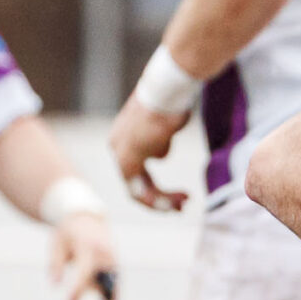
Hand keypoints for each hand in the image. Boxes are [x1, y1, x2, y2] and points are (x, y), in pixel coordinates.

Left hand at [50, 212, 116, 299]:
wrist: (89, 219)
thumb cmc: (69, 232)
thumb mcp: (57, 242)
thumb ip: (55, 263)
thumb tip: (55, 285)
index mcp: (92, 249)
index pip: (87, 273)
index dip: (78, 290)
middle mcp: (108, 261)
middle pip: (107, 292)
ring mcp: (114, 270)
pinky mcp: (115, 277)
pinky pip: (110, 298)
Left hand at [108, 96, 192, 212]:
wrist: (166, 92)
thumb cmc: (171, 101)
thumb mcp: (166, 125)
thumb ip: (160, 141)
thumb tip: (159, 155)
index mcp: (124, 137)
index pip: (137, 172)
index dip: (157, 189)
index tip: (180, 195)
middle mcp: (117, 146)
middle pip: (136, 184)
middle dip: (160, 199)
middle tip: (181, 206)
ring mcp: (120, 153)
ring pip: (138, 190)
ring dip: (162, 202)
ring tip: (183, 203)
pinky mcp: (127, 159)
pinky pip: (140, 190)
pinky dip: (160, 199)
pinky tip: (178, 200)